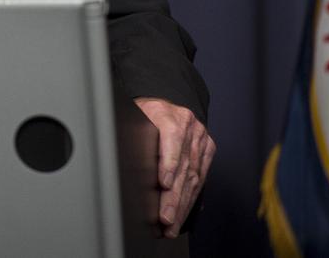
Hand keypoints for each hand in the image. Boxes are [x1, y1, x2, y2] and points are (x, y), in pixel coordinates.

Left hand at [133, 97, 214, 237]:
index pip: (171, 140)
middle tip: (166, 218)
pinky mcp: (208, 148)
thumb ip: (132, 136)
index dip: (168, 164)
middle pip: (183, 165)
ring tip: (172, 225)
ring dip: (182, 204)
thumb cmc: (144, 113)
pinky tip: (183, 214)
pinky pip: (201, 177)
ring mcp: (200, 137)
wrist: (165, 103)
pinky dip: (191, 198)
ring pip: (193, 176)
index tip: (163, 184)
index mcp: (167, 114)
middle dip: (174, 197)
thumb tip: (120, 162)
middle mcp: (188, 125)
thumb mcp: (133, 118)